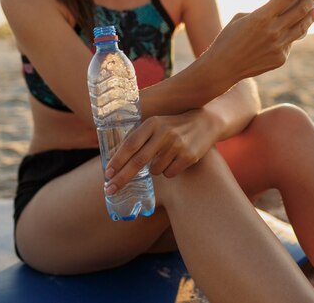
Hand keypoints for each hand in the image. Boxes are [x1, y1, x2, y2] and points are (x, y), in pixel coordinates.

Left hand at [103, 109, 218, 193]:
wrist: (205, 123)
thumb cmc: (173, 126)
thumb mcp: (155, 126)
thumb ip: (136, 138)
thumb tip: (113, 157)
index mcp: (153, 123)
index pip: (130, 144)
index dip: (117, 160)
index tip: (107, 174)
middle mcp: (164, 133)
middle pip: (138, 161)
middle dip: (122, 178)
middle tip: (110, 190)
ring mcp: (177, 145)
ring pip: (154, 170)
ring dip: (154, 169)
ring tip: (165, 156)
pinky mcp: (189, 156)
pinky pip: (169, 174)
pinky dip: (168, 171)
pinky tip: (176, 159)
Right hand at [210, 0, 313, 79]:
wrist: (222, 68)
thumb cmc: (228, 39)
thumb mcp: (241, 18)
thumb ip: (262, 12)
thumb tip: (281, 10)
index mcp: (262, 16)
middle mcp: (273, 31)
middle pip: (300, 10)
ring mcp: (278, 46)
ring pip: (302, 28)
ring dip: (311, 16)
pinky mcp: (280, 59)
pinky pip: (290, 43)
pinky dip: (293, 34)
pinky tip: (299, 27)